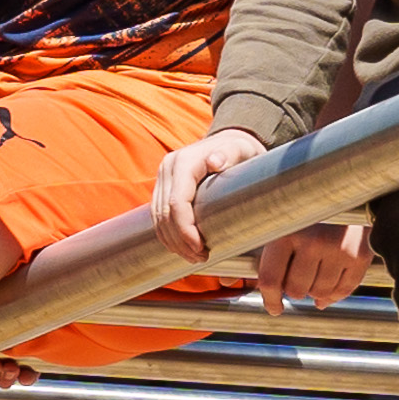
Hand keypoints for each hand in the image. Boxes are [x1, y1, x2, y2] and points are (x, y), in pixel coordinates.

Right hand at [154, 127, 262, 253]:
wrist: (231, 141)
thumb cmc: (240, 149)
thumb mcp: (241, 149)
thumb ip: (230, 154)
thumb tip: (214, 161)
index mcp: (184, 162)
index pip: (176, 203)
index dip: (185, 230)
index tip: (201, 249)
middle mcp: (169, 168)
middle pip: (164, 214)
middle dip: (180, 241)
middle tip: (201, 258)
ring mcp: (164, 177)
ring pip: (157, 218)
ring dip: (172, 242)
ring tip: (194, 257)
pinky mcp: (164, 186)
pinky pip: (158, 215)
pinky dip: (168, 234)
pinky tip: (182, 248)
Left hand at [252, 214, 373, 308]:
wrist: (351, 188)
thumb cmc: (310, 209)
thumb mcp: (284, 223)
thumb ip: (267, 255)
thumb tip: (242, 287)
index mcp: (287, 232)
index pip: (271, 279)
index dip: (270, 300)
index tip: (275, 308)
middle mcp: (313, 241)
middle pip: (296, 290)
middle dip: (295, 290)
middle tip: (298, 278)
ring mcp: (338, 249)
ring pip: (320, 293)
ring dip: (316, 290)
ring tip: (316, 275)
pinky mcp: (360, 255)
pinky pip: (345, 289)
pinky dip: (336, 293)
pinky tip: (330, 287)